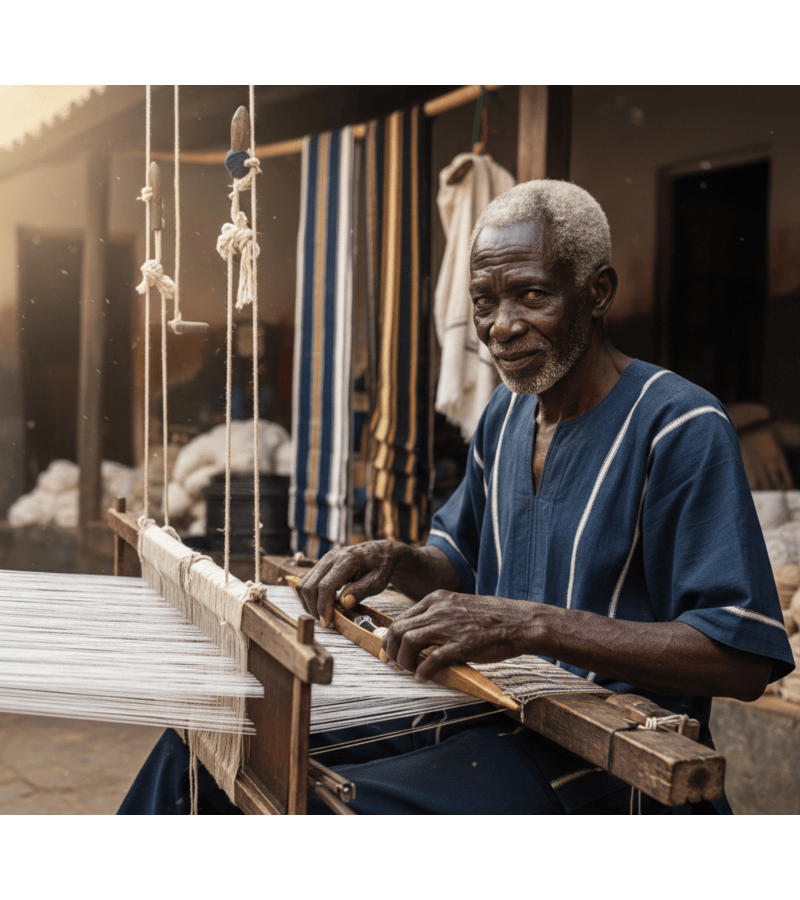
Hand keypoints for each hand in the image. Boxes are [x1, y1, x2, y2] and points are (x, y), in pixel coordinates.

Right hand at [296, 540, 402, 626]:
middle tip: (325, 621)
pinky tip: (324, 604)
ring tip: (324, 614)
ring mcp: (324, 560)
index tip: (327, 622)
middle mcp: (331, 558)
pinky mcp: (322, 565)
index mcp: (346, 561)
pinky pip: (308, 582)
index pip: (325, 586)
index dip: (323, 606)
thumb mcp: (378, 581)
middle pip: (308, 586)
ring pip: (303, 584)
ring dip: (309, 603)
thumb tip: (344, 603)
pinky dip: (311, 596)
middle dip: (313, 607)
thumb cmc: (381, 567)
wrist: (380, 552)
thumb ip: (361, 591)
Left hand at [381, 590, 539, 680]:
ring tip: (409, 671)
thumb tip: (417, 637)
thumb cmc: (490, 618)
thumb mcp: (458, 607)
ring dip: (403, 661)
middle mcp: (439, 610)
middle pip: (399, 629)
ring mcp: (449, 626)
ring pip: (409, 642)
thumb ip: (438, 618)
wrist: (519, 621)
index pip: (401, 618)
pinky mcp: (462, 644)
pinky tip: (424, 678)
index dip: (390, 638)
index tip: (388, 651)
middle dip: (391, 650)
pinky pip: (432, 660)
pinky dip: (423, 671)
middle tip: (392, 664)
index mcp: (437, 599)